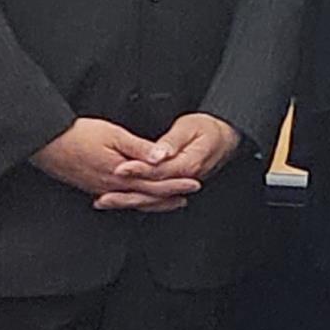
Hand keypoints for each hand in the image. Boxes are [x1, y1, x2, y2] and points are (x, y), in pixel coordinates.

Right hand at [31, 117, 200, 211]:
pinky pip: (118, 199)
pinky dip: (133, 201)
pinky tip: (136, 200)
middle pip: (146, 196)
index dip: (176, 184)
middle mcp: (111, 187)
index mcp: (120, 174)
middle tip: (189, 195)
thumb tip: (163, 158)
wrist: (45, 142)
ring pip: (133, 201)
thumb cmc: (78, 135)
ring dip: (153, 202)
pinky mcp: (90, 187)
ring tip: (169, 201)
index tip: (193, 183)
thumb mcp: (114, 135)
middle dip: (169, 196)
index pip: (155, 184)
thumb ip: (140, 148)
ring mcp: (99, 189)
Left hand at [100, 113, 242, 209]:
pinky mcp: (176, 185)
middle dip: (126, 194)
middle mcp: (185, 180)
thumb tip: (159, 153)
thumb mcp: (190, 127)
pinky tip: (122, 201)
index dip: (138, 170)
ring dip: (128, 201)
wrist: (226, 136)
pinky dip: (137, 200)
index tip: (119, 169)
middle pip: (152, 191)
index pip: (158, 171)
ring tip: (105, 202)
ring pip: (151, 198)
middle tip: (104, 197)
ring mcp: (180, 185)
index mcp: (188, 164)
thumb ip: (172, 142)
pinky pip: (155, 197)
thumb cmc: (209, 128)